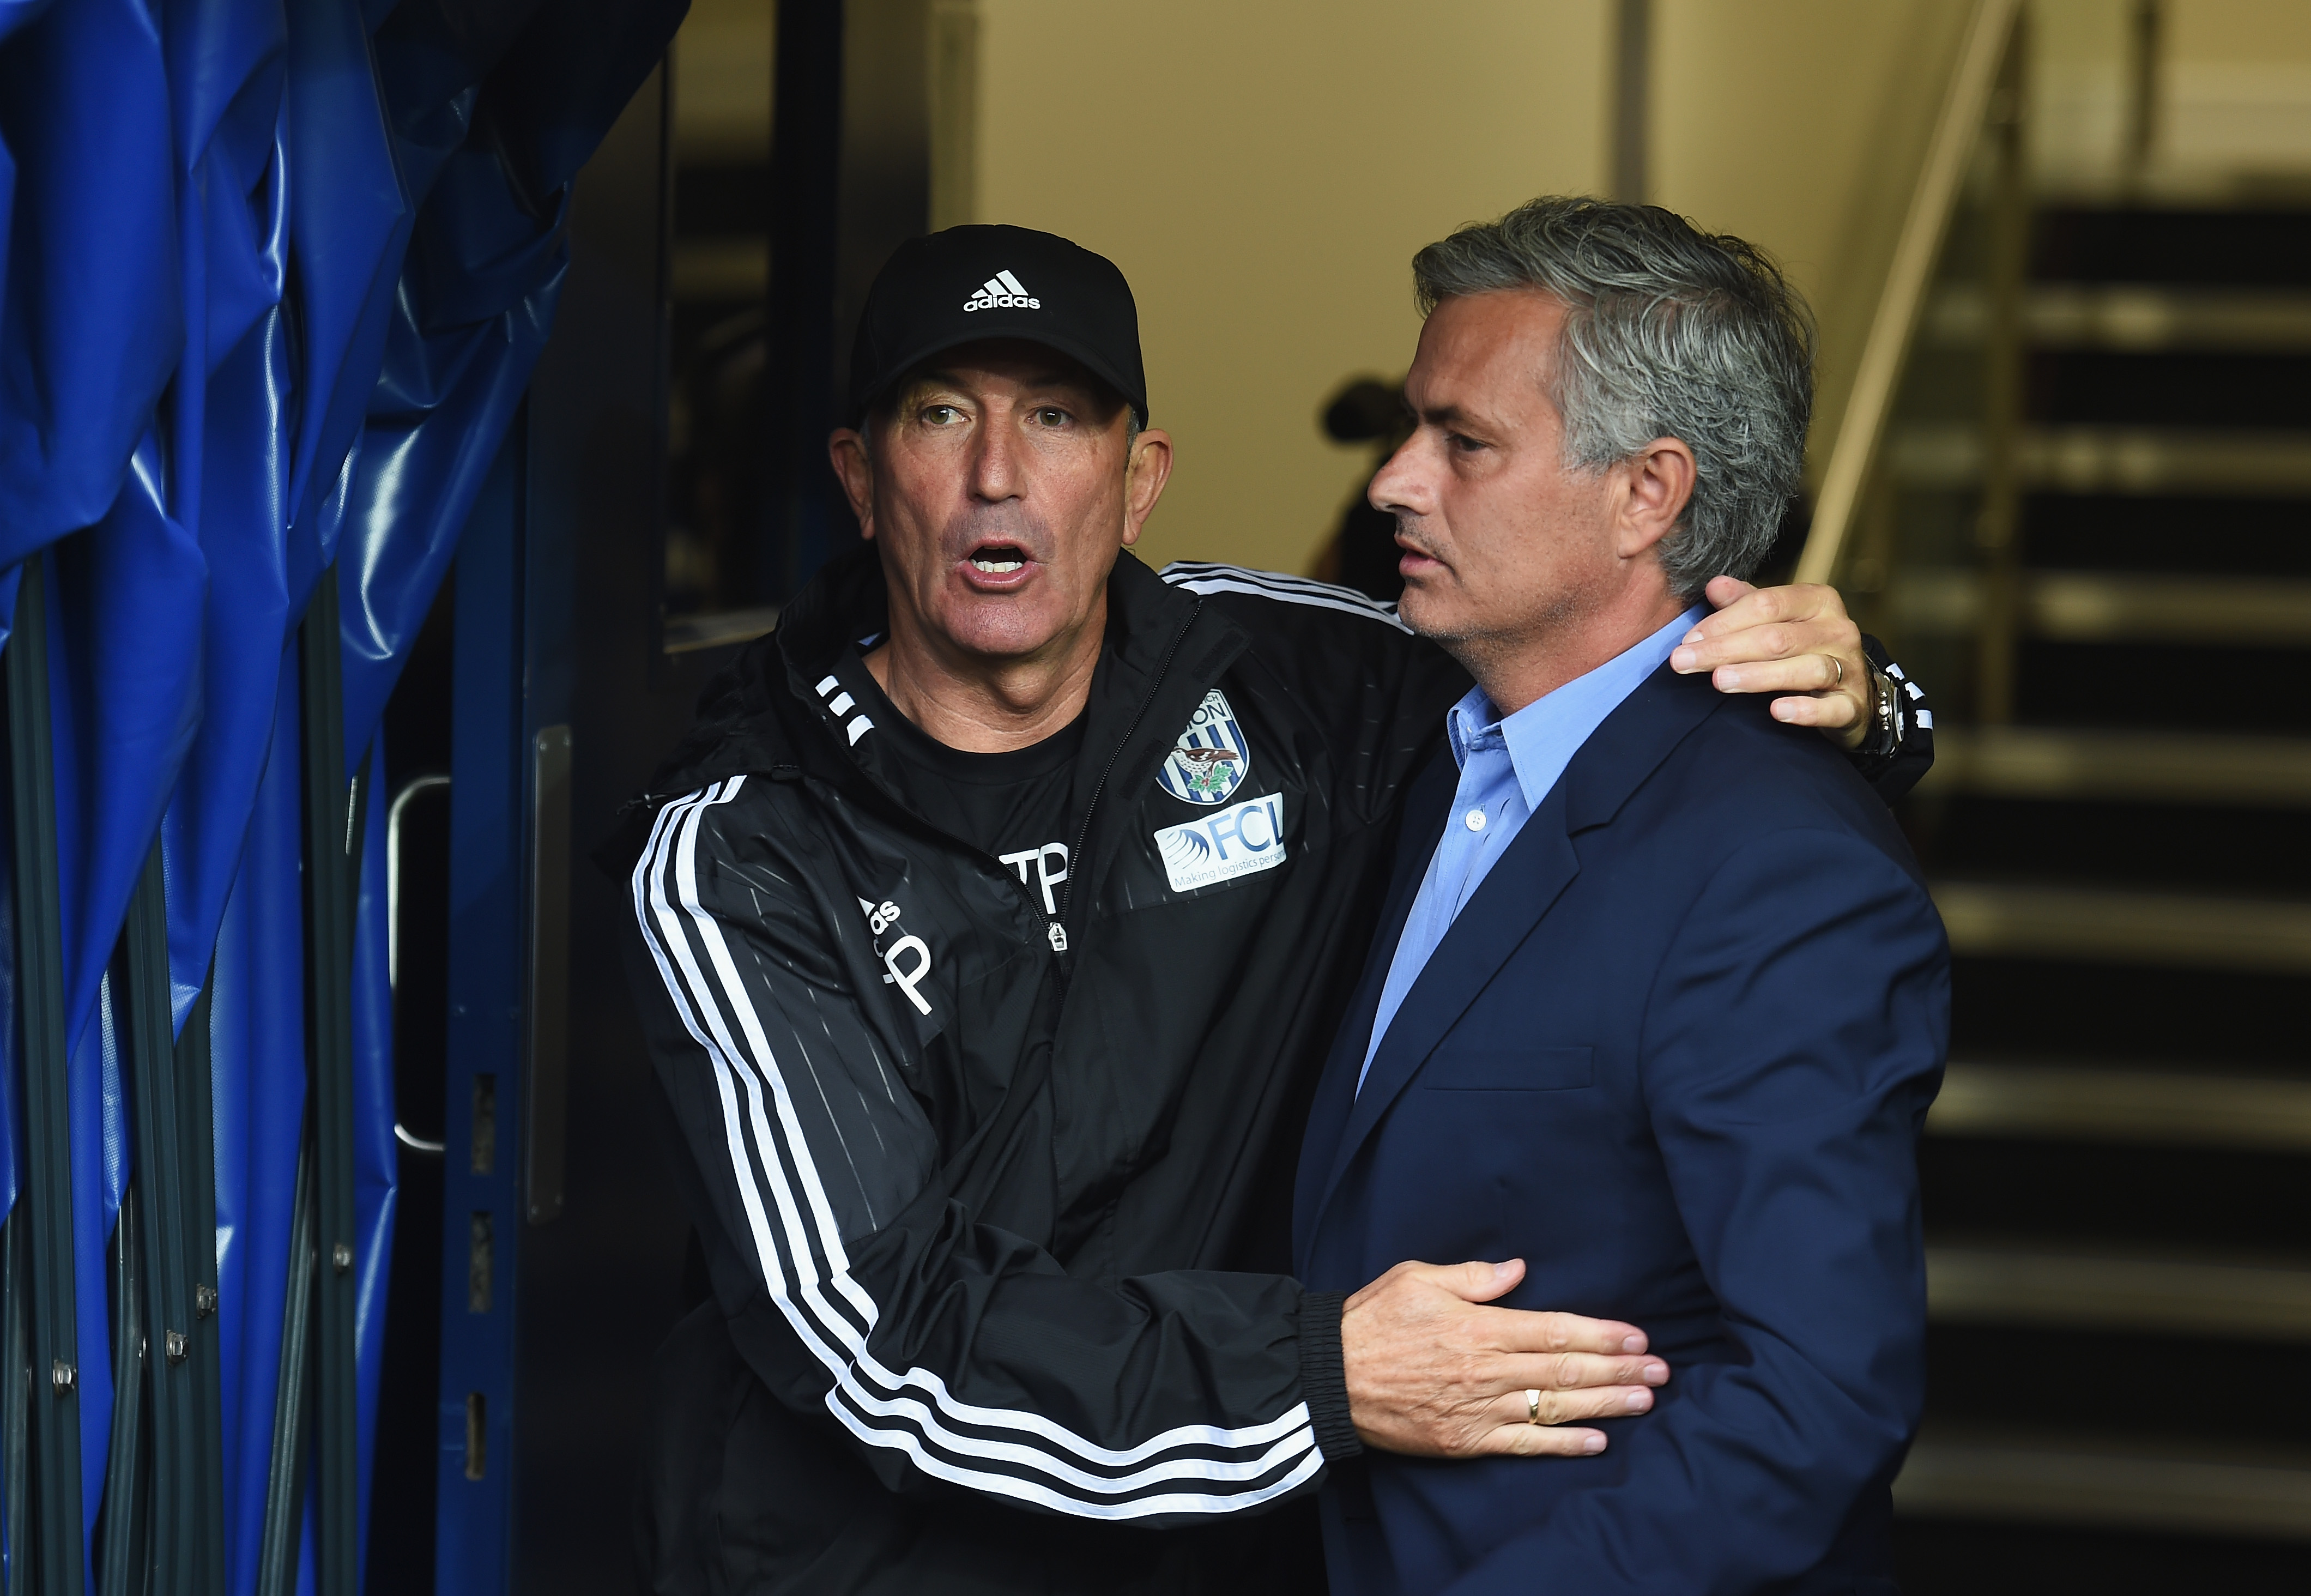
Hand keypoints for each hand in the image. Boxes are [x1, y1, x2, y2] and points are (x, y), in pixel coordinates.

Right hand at [1341, 1259, 1668, 1458]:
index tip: (1636, 1336)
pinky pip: (1524, 1443)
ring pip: (1554, 1408)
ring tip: (1646, 1400)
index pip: (1554, 1331)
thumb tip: (1518, 1269)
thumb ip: (1472, 1277)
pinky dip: (1563, 1444)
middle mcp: (1485, 1370)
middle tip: (1660, 1368)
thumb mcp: (1417, 1279)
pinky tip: (1597, 1441)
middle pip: (1565, 1371)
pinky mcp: (1466, 1440)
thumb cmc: (1372, 1321)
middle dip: (1618, 1369)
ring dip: (1605, 1404)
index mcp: (1478, 1327)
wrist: (1329, 1378)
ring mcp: (1478, 1409)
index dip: (1600, 1334)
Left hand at [1669, 577, 1872, 749]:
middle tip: (1685, 662)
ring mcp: (1849, 668)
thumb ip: (1746, 603)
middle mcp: (1837, 630)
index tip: (1688, 640)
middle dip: (1726, 649)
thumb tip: (1714, 585)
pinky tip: (1777, 712)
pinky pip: (1832, 707)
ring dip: (1758, 676)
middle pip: (1777, 637)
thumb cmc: (1803, 649)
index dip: (1724, 621)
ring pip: (1804, 669)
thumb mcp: (1778, 620)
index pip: (1766, 604)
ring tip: (1720, 681)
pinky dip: (1805, 710)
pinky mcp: (1854, 705)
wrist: (1853, 691)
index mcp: (1817, 601)